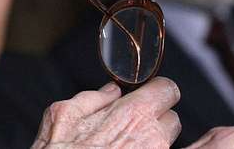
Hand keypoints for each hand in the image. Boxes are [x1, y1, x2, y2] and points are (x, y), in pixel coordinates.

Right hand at [31, 77, 181, 147]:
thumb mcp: (60, 117)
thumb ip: (89, 99)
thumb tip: (109, 91)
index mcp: (130, 114)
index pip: (167, 90)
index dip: (157, 92)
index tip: (149, 97)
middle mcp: (151, 138)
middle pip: (173, 118)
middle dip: (156, 119)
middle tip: (134, 127)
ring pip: (170, 143)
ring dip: (156, 142)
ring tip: (129, 147)